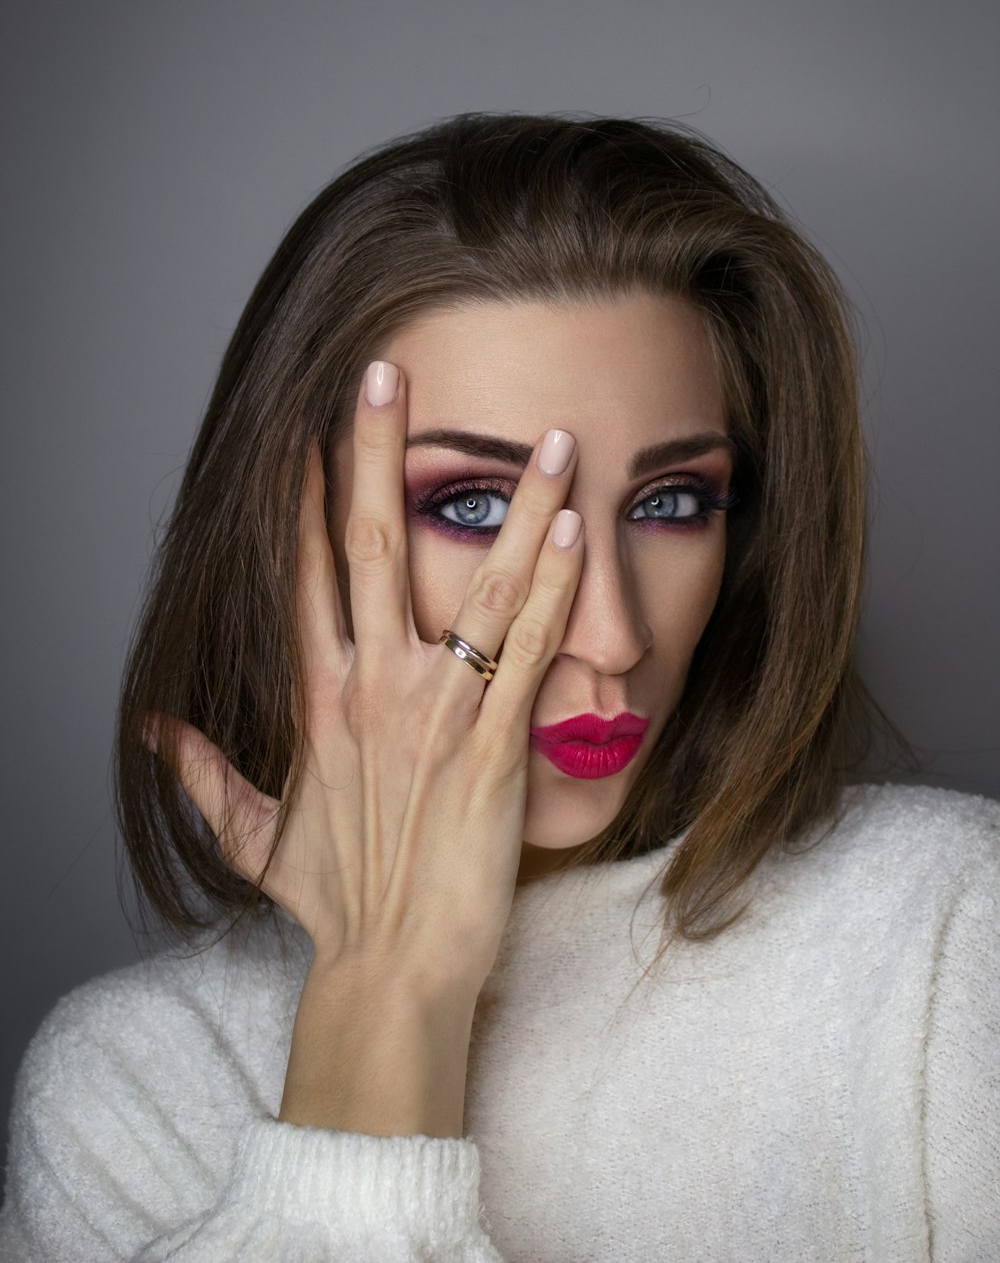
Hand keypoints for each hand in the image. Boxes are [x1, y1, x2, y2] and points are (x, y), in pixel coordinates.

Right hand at [149, 360, 582, 1000]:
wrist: (393, 968)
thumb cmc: (335, 902)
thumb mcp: (253, 836)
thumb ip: (206, 773)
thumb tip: (159, 731)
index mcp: (316, 697)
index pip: (300, 572)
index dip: (299, 492)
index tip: (307, 427)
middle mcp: (371, 685)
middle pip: (369, 544)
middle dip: (376, 452)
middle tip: (388, 372)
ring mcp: (436, 710)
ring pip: (476, 582)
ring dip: (515, 504)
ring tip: (549, 438)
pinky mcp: (496, 745)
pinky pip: (530, 649)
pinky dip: (557, 586)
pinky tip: (578, 528)